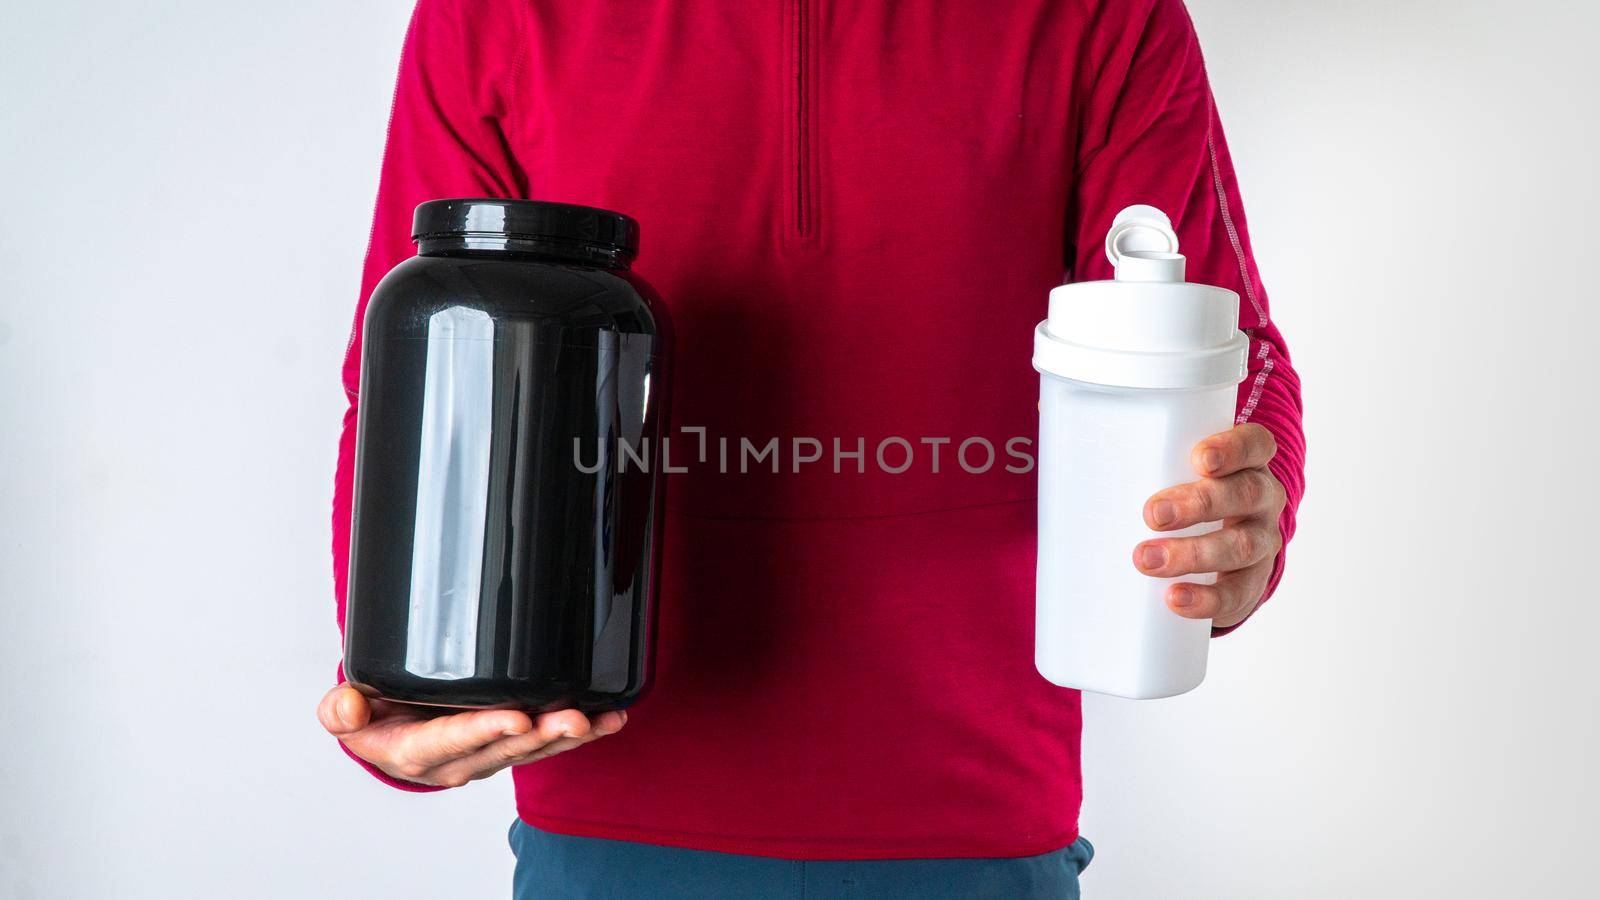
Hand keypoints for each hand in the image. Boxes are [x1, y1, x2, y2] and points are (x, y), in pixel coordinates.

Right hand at [317, 683, 625, 787]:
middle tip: (569, 717)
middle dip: (539, 733)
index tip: (514, 717)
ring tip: (597, 720)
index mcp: (417, 752)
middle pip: (503, 748)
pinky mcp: (512, 744)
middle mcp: (459, 761)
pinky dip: (581, 732)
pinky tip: (610, 718)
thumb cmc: (376, 718)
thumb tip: (351, 709)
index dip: (483, 730)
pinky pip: (548, 742)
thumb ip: (343, 711)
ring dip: (567, 735)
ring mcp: (490, 755)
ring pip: (533, 748)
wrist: (392, 731)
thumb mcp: (347, 713)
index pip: (452, 742)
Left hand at [1133, 423, 1284, 627]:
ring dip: (1192, 554)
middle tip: (1151, 514)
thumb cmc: (1182, 492)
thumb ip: (1128, 446)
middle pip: (1244, 494)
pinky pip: (1235, 593)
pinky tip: (1175, 599)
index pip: (1254, 444)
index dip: (1233, 448)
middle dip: (1197, 504)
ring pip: (1240, 546)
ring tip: (1146, 560)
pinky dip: (1205, 598)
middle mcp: (1262, 499)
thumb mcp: (1169, 466)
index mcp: (1246, 462)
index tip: (1199, 458)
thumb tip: (1054, 419)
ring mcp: (1261, 542)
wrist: (1221, 550)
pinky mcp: (1250, 584)